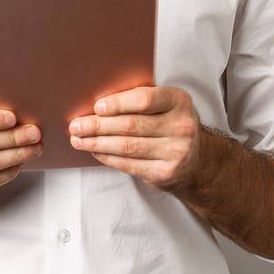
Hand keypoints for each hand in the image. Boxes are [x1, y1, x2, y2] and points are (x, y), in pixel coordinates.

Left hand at [67, 85, 201, 192]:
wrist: (197, 161)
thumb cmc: (171, 125)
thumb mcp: (166, 105)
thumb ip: (140, 100)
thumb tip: (98, 104)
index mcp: (179, 101)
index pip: (145, 100)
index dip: (119, 103)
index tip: (97, 107)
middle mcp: (181, 126)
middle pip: (131, 125)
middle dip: (98, 126)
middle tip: (76, 125)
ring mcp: (175, 152)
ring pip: (126, 146)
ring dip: (97, 143)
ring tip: (78, 140)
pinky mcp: (164, 173)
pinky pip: (129, 164)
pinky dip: (107, 157)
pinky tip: (94, 151)